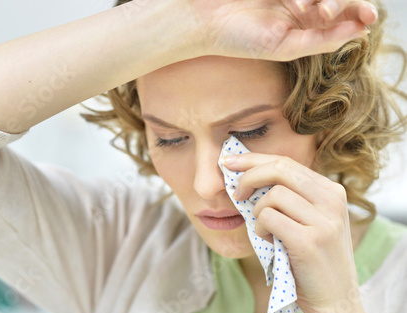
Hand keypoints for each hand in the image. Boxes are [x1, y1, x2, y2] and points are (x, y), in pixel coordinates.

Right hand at [185, 0, 377, 60]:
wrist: (205, 19)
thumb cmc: (239, 39)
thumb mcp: (285, 47)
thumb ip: (320, 41)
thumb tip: (358, 32)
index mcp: (305, 27)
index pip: (342, 17)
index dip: (360, 13)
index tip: (367, 15)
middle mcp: (300, 6)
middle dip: (339, 2)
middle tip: (321, 10)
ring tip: (305, 5)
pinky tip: (297, 1)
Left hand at [223, 153, 368, 312]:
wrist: (333, 298)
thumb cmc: (311, 257)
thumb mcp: (309, 219)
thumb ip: (289, 196)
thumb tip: (245, 174)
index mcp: (332, 191)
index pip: (286, 162)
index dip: (253, 159)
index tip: (229, 161)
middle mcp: (332, 200)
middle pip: (279, 169)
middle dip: (249, 176)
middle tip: (235, 193)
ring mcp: (323, 221)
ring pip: (272, 196)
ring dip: (257, 213)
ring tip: (265, 231)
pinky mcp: (310, 241)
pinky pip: (268, 218)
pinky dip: (260, 229)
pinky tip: (269, 241)